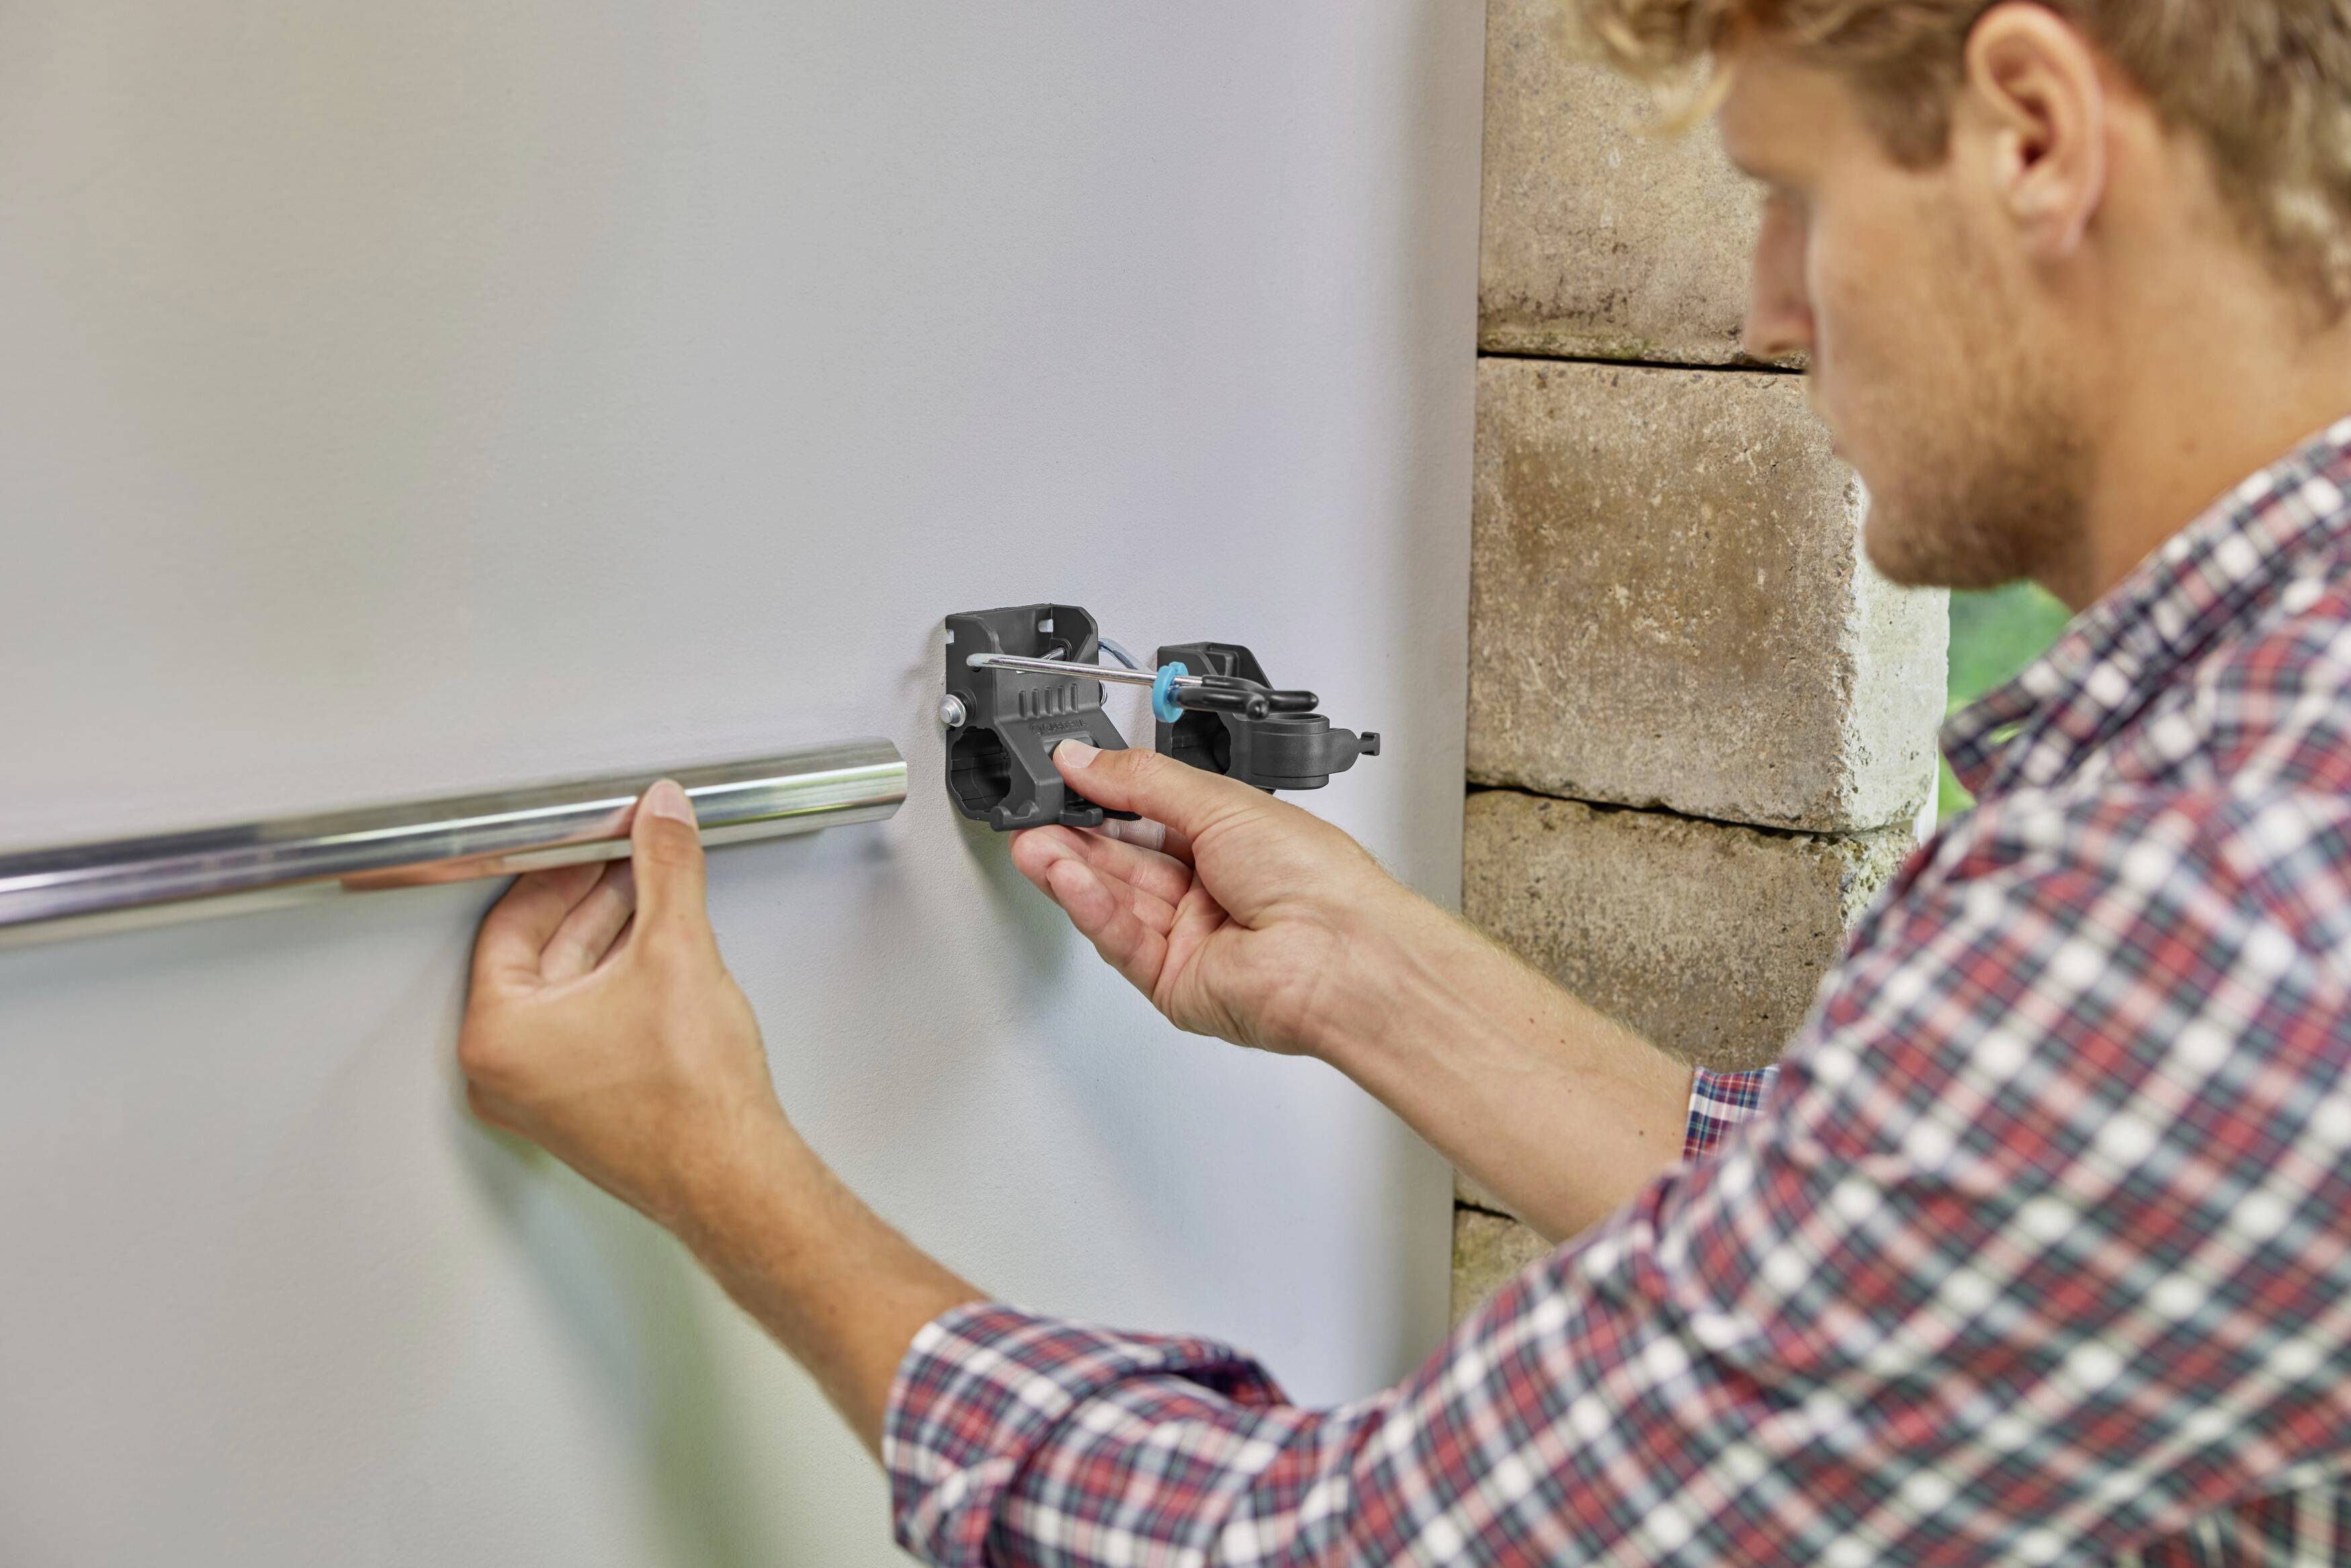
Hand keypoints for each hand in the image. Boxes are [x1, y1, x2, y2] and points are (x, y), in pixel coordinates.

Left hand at [457, 780, 790, 1234]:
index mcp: (497, 1036)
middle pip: (539, 955)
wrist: (734, 1176)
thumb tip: (662, 819)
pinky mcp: (581, 1107)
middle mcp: (506, 1073)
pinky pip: (586, 1025)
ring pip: (567, 991)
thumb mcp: (675, 951)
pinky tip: (658, 955)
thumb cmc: (690, 1103)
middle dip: (592, 900)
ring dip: (610, 939)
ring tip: (654, 897)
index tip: (596, 843)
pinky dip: (617, 983)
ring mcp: (541, 1095)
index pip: (511, 923)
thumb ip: (666, 869)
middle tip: (630, 857)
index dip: (560, 870)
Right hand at [1008, 741, 1414, 1057]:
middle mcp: (1212, 891)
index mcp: (1232, 841)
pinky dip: (1092, 908)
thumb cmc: (1316, 878)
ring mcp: (1192, 940)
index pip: (1150, 816)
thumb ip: (1143, 780)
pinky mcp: (1175, 983)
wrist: (1341, 956)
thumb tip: (1087, 759)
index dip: (1104, 799)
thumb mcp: (1221, 801)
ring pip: (1117, 901)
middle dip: (1076, 838)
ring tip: (1034, 845)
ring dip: (1072, 872)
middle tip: (1033, 815)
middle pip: (1126, 861)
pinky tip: (1067, 880)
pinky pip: (1122, 942)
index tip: (1062, 779)